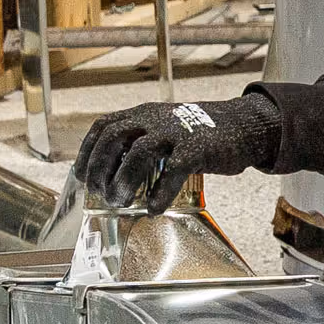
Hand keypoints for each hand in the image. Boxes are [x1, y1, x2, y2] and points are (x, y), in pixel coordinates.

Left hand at [74, 94, 280, 211]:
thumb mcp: (164, 128)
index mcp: (143, 114)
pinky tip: (153, 209)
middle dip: (100, 168)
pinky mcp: (197, 148)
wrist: (241, 126)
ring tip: (120, 202)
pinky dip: (160, 192)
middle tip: (100, 193)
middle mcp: (155, 119)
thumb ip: (140, 143)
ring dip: (124, 180)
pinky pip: (174, 170)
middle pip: (114, 138)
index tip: (82, 176)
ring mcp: (176, 132)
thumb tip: (112, 176)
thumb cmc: (199, 134)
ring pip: (140, 151)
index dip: (88, 152)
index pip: (104, 127)